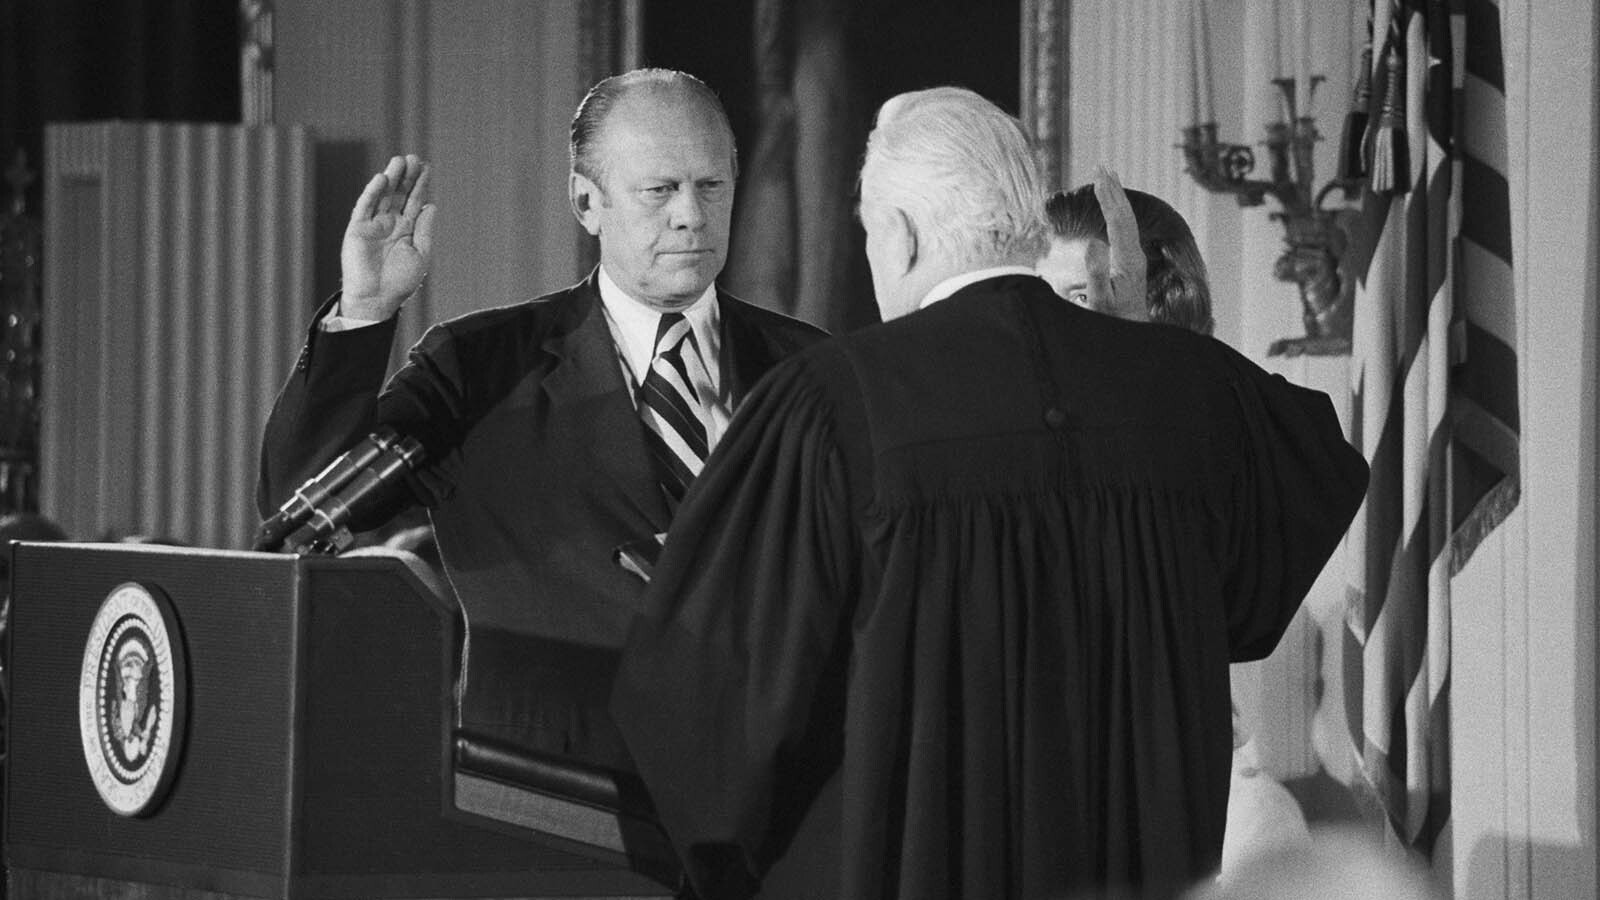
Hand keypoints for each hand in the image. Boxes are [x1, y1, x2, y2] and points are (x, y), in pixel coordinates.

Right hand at [340, 154, 435, 320]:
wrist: (377, 299)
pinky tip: (382, 179)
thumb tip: (432, 206)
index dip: (420, 185)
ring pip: (382, 196)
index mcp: (406, 229)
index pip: (414, 201)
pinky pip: (365, 207)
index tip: (426, 167)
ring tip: (400, 161)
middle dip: (407, 176)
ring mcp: (373, 225)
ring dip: (391, 178)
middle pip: (399, 194)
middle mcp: (390, 223)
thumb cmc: (400, 282)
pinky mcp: (357, 229)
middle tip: (414, 158)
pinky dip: (372, 192)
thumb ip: (425, 230)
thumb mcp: (420, 254)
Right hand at [1094, 167, 1148, 322]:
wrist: (1131, 332)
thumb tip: (1094, 242)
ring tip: (1106, 178)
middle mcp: (1134, 254)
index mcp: (1127, 259)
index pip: (1118, 220)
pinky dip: (1117, 212)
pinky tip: (1112, 207)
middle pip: (1125, 214)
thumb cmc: (1112, 318)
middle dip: (1113, 189)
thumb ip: (1096, 272)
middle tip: (1102, 166)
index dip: (1108, 198)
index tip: (1099, 178)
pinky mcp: (1131, 261)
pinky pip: (1125, 228)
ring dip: (1116, 197)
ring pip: (1127, 219)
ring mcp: (1134, 257)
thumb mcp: (1100, 299)